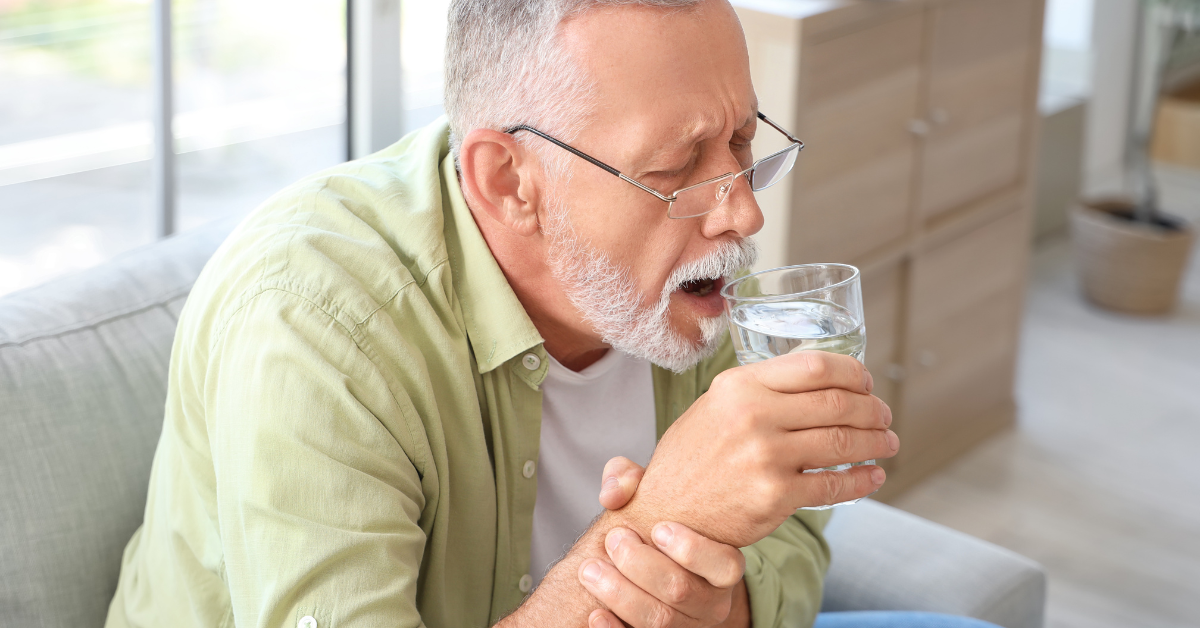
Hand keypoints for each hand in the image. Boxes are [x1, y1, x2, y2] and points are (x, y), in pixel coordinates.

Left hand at [584, 457, 748, 627]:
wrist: (643, 569)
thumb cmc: (650, 527)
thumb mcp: (646, 495)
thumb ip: (628, 479)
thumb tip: (614, 493)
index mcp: (722, 566)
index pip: (724, 565)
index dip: (693, 550)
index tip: (658, 529)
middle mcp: (712, 602)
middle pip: (680, 590)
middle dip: (640, 564)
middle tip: (613, 540)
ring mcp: (688, 626)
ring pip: (659, 619)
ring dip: (620, 594)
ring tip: (589, 569)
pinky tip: (595, 612)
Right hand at [618, 351, 897, 547]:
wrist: (666, 512)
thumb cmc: (693, 457)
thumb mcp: (714, 406)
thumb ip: (759, 390)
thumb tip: (821, 382)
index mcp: (739, 386)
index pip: (815, 367)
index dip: (852, 373)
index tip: (865, 383)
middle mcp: (753, 415)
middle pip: (837, 403)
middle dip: (873, 409)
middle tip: (884, 416)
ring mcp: (766, 457)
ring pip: (843, 443)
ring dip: (876, 443)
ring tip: (888, 443)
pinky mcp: (775, 496)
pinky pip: (834, 486)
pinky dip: (862, 481)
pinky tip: (873, 477)